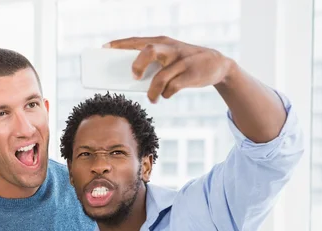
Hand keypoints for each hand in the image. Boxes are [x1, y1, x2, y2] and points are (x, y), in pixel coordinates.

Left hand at [105, 36, 235, 102]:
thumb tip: (130, 79)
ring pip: (160, 77)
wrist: (217, 64)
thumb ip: (151, 64)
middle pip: (149, 50)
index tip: (104, 48)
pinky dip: (166, 94)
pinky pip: (172, 88)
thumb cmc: (184, 62)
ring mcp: (181, 61)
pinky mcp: (191, 75)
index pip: (137, 41)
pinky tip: (166, 95)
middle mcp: (170, 49)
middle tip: (134, 77)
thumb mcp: (168, 58)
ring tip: (152, 98)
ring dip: (153, 92)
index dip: (120, 44)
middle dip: (138, 64)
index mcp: (162, 42)